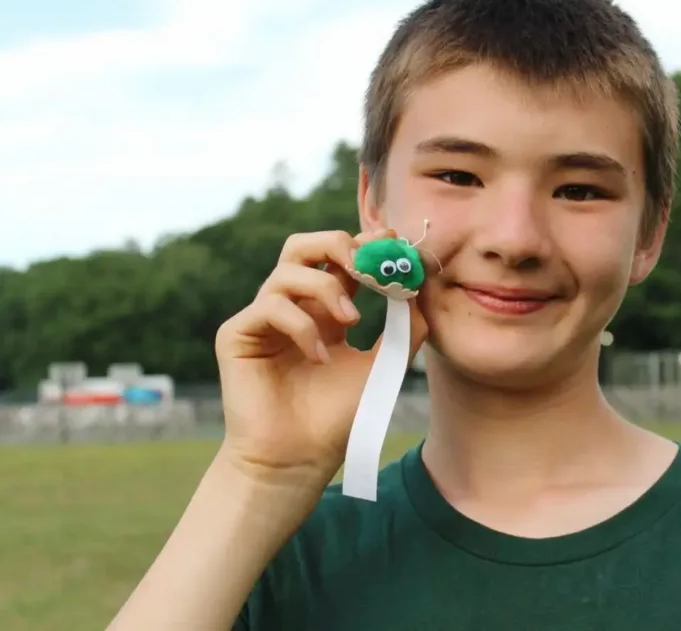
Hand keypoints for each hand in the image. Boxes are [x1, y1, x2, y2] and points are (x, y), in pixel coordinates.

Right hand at [213, 228, 428, 492]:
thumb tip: (419, 287)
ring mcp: (262, 319)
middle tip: (368, 267)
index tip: (395, 243)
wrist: (300, 460)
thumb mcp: (384, 366)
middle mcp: (292, 308)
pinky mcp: (237, 334)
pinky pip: (270, 306)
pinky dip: (302, 324)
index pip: (340, 259)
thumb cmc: (338, 418)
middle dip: (339, 245)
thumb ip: (406, 328)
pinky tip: (320, 355)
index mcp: (324, 311)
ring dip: (327, 287)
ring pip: (288, 271)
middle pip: (304, 246)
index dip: (365, 245)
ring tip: (352, 321)